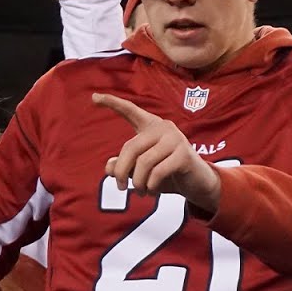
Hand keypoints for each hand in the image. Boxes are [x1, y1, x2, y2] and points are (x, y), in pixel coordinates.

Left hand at [93, 93, 220, 212]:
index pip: (131, 111)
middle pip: (131, 148)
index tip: (94, 97)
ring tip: (140, 193)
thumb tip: (110, 168)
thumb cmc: (167, 173)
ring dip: (138, 183)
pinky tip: (152, 192)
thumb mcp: (141, 169)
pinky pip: (158, 171)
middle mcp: (164, 128)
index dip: (113, 103)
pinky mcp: (185, 155)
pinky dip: (151, 185)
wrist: (197, 183)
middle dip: (122, 171)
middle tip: (120, 187)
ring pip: (144, 162)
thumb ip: (124, 166)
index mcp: (151, 126)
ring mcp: (176, 139)